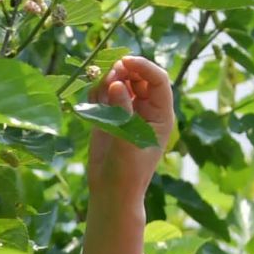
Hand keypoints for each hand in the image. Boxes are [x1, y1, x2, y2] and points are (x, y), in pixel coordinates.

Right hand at [83, 54, 175, 203]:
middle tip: (107, 73)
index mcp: (161, 115)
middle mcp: (146, 109)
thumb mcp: (127, 143)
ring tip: (98, 92)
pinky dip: (96, 90)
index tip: (125, 61)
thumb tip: (117, 83)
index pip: (158, 80)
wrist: (110, 192)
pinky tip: (92, 102)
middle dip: (124, 70)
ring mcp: (127, 110)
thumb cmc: (127, 173)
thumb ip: (123, 113)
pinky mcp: (109, 115)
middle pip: (139, 76)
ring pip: (120, 80)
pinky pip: (104, 92)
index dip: (144, 66)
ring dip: (108, 78)